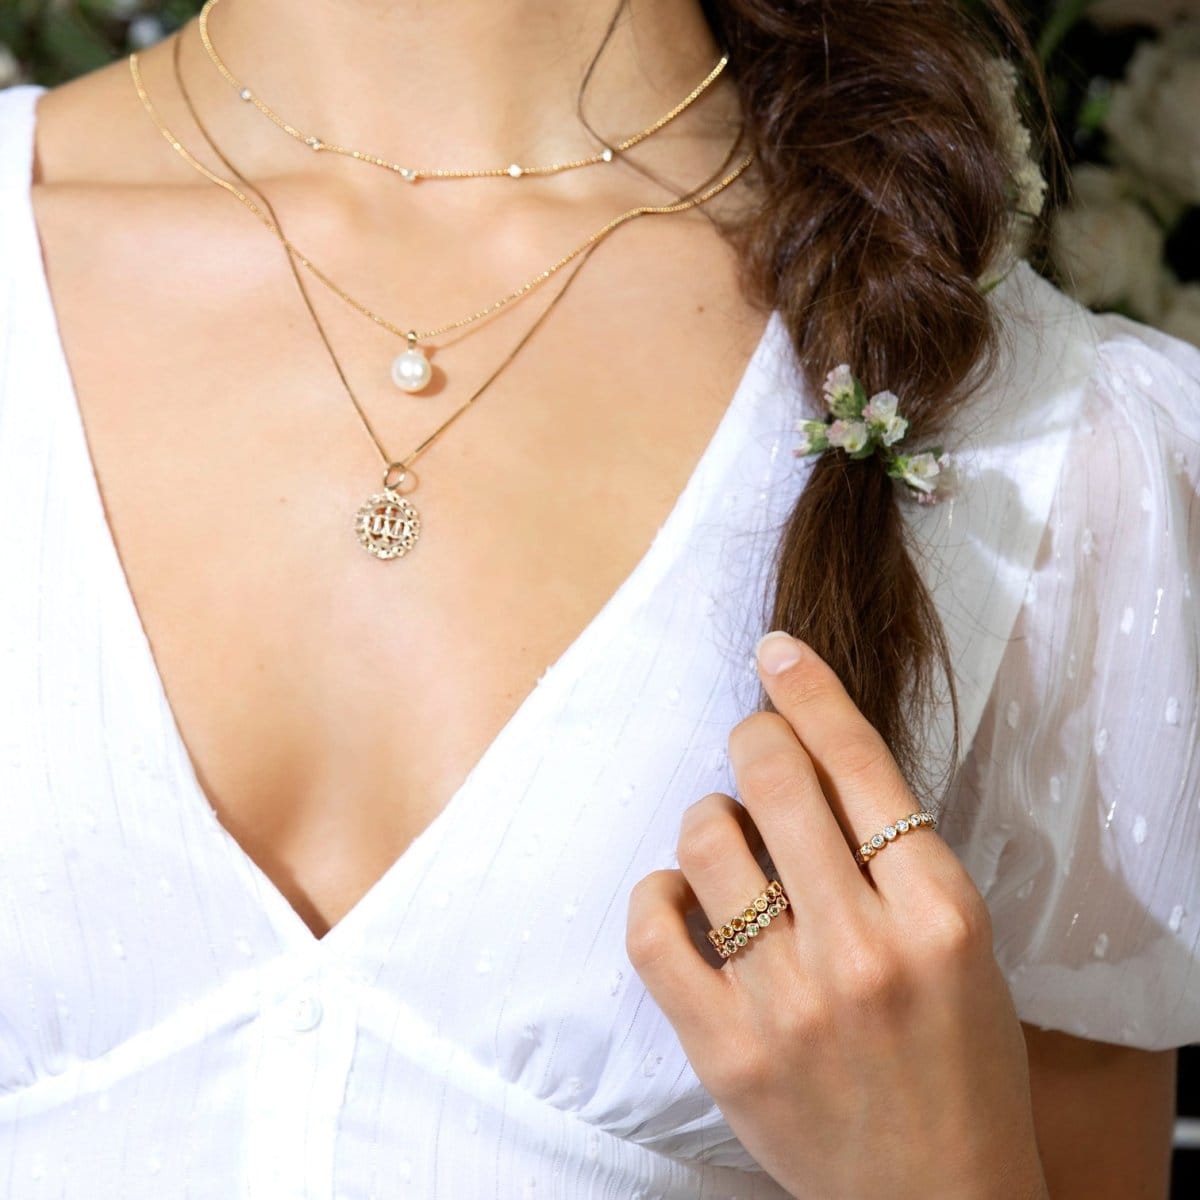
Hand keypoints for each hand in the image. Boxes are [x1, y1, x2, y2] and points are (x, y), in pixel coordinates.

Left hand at [626, 632, 1048, 1199]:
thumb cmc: (959, 1062)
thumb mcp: (964, 945)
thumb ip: (894, 856)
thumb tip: (805, 755)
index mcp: (941, 914)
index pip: (860, 763)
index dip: (810, 690)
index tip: (776, 650)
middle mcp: (865, 949)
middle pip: (775, 779)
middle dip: (754, 735)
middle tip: (752, 740)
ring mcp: (788, 1002)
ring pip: (705, 840)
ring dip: (708, 818)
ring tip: (727, 842)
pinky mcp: (725, 1050)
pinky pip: (652, 929)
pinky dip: (657, 892)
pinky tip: (680, 896)